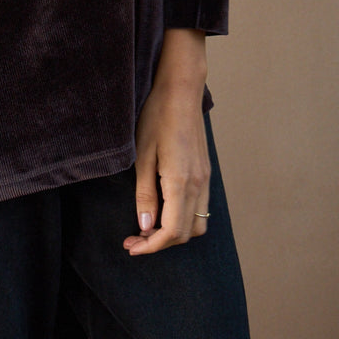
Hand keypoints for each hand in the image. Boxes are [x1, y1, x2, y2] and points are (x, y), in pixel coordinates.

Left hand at [123, 29, 210, 255]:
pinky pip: (200, 208)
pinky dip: (183, 218)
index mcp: (181, 182)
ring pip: (197, 223)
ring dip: (174, 233)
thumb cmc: (156, 118)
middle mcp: (199, 184)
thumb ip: (145, 194)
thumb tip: (145, 226)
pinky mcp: (206, 172)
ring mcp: (206, 179)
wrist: (181, 91)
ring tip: (148, 227)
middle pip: (186, 233)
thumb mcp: (142, 156)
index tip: (131, 247)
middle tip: (133, 239)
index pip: (171, 231)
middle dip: (160, 243)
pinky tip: (163, 210)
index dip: (151, 246)